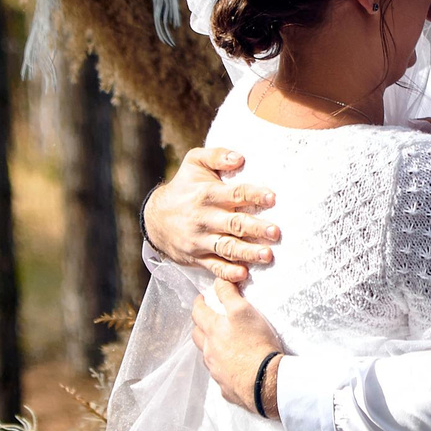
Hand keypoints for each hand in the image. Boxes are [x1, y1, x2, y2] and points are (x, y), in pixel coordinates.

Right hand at [144, 147, 279, 283]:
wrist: (155, 218)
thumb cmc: (184, 186)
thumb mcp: (194, 162)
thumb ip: (217, 155)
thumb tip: (240, 158)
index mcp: (207, 194)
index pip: (234, 194)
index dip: (253, 195)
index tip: (271, 198)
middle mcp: (204, 218)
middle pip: (234, 223)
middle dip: (255, 228)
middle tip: (275, 232)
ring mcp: (200, 240)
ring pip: (227, 247)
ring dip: (247, 252)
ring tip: (267, 255)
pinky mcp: (198, 257)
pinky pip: (214, 267)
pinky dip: (228, 272)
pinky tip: (243, 274)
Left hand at [191, 278, 284, 413]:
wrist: (264, 381)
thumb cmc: (255, 343)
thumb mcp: (243, 311)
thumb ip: (228, 294)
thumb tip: (218, 282)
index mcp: (212, 331)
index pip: (198, 312)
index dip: (199, 303)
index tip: (201, 299)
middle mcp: (209, 351)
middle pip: (197, 336)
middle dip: (200, 325)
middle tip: (208, 320)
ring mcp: (216, 370)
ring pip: (208, 356)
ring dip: (211, 348)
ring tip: (222, 344)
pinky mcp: (226, 387)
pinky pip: (221, 375)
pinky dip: (225, 369)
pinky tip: (235, 368)